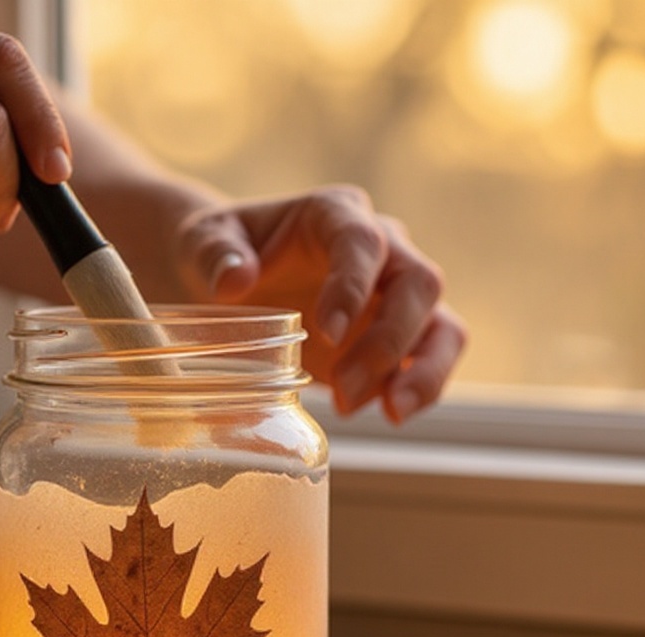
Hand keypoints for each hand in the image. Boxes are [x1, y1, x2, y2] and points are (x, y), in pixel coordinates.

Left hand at [172, 186, 465, 422]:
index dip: (353, 287)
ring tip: (391, 413)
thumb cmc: (217, 252)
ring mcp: (394, 295)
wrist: (226, 279)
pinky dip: (419, 389)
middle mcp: (381, 248)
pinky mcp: (397, 336)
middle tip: (344, 391)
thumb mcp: (201, 242)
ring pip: (443, 326)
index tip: (325, 334)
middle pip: (419, 284)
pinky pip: (430, 359)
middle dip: (387, 343)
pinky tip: (390, 414)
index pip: (362, 242)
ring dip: (423, 372)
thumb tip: (235, 281)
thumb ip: (216, 254)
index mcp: (334, 214)